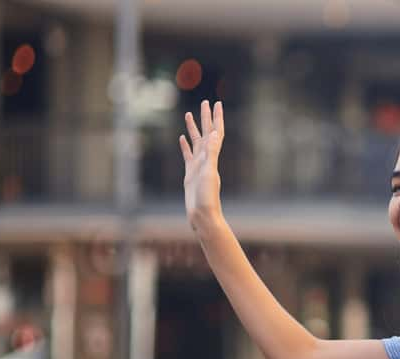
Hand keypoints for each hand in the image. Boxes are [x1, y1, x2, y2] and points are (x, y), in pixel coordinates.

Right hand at [179, 99, 224, 229]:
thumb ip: (212, 154)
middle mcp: (206, 159)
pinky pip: (187, 155)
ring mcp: (198, 166)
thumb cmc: (207, 198)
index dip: (216, 118)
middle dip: (206, 117)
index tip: (216, 103)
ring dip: (194, 128)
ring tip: (189, 114)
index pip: (216, 132)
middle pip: (206, 133)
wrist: (202, 215)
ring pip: (195, 142)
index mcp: (212, 157)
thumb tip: (216, 134)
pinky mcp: (190, 173)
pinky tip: (182, 138)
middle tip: (205, 101)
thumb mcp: (209, 173)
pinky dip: (185, 145)